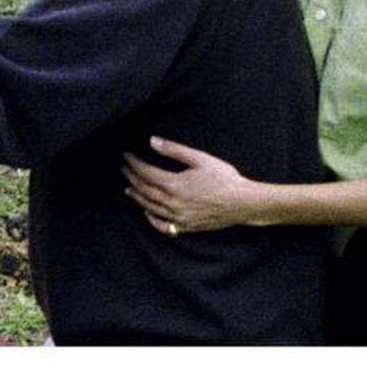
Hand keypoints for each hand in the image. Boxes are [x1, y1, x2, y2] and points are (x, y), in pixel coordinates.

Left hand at [122, 136, 255, 234]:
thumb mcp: (199, 158)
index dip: (134, 164)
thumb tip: (152, 141)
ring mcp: (179, 217)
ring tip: (128, 188)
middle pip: (145, 190)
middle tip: (124, 169)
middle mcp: (172, 203)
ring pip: (150, 208)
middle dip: (132, 178)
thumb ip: (174, 150)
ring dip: (137, 197)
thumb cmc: (223, 177)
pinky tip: (147, 212)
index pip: (146, 173)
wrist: (242, 203)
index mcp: (174, 185)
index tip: (126, 156)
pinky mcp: (186, 227)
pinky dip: (151, 219)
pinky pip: (163, 226)